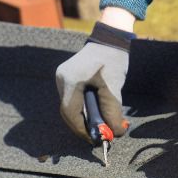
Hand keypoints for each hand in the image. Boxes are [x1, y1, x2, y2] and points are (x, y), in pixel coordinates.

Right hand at [55, 23, 132, 141]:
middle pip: (68, 111)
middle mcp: (62, 78)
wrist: (111, 38)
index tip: (94, 139)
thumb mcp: (114, 87)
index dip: (81, 129)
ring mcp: (62, 76)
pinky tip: (95, 110)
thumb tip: (115, 134)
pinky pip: (72, 97)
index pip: (70, 113)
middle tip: (98, 134)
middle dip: (83, 125)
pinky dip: (83, 106)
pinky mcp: (67, 76)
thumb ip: (113, 112)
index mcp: (70, 80)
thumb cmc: (113, 60)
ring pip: (70, 105)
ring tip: (99, 123)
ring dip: (84, 116)